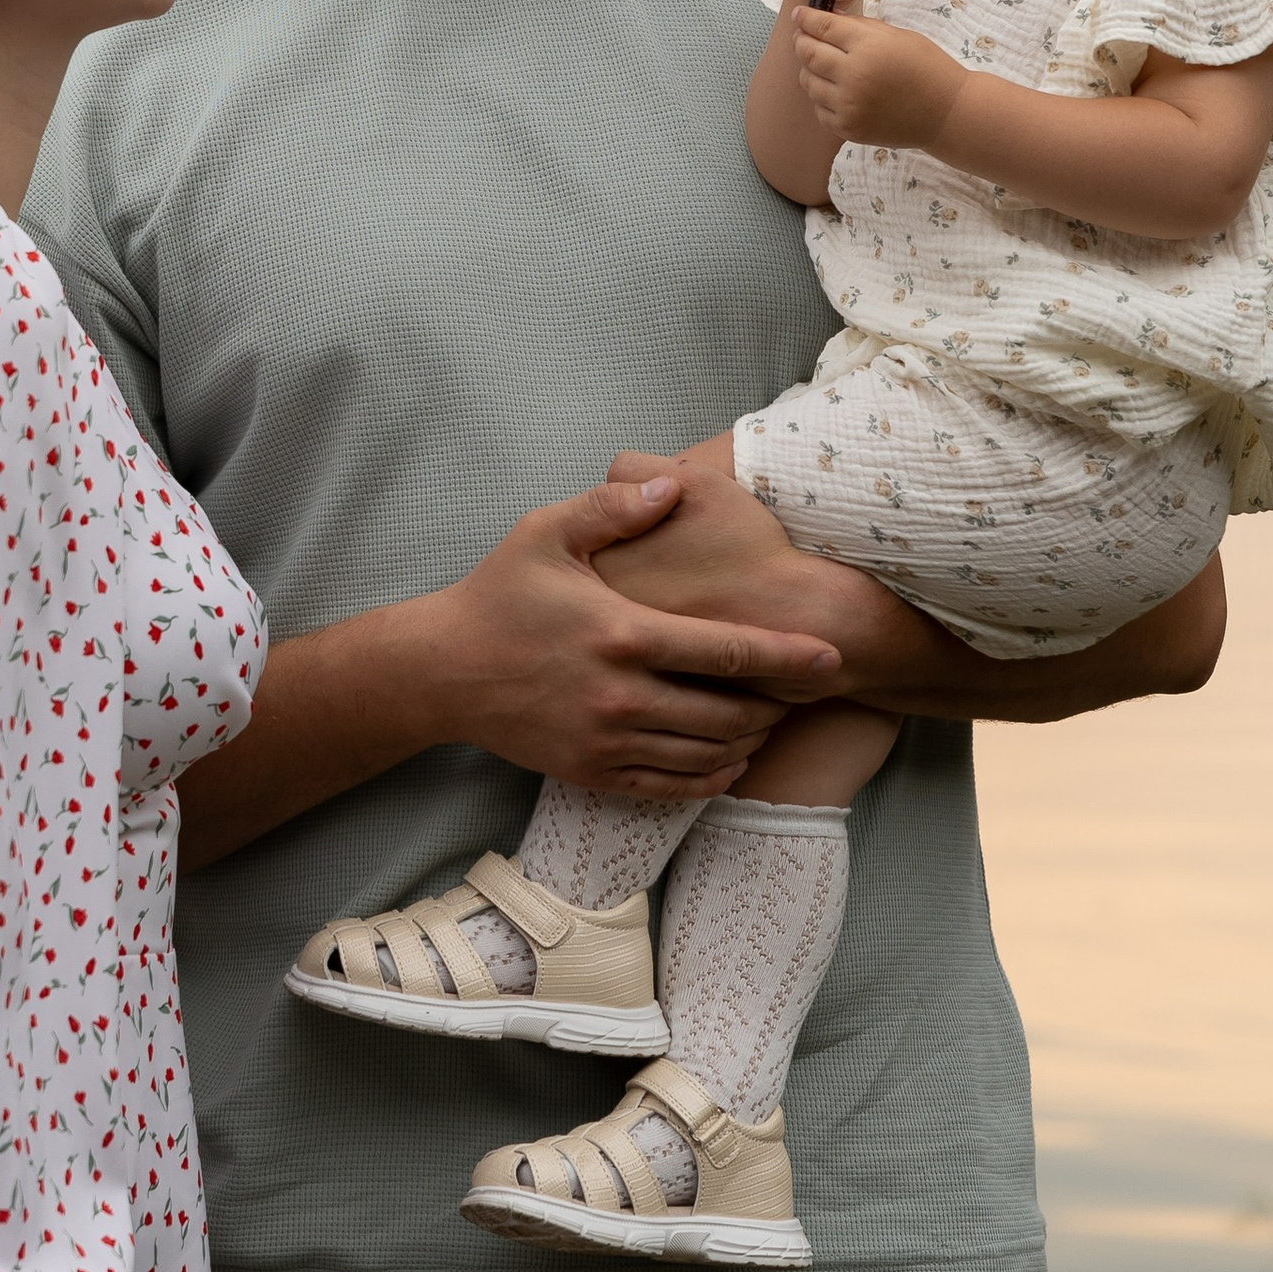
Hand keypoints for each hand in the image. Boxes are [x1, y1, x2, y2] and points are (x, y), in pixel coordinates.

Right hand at [418, 470, 843, 799]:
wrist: (441, 673)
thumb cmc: (499, 595)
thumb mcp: (546, 533)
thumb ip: (613, 508)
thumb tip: (673, 485)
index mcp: (622, 634)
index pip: (726, 650)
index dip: (786, 655)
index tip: (831, 657)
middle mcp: (621, 696)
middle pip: (729, 712)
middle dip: (776, 704)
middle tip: (799, 689)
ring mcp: (607, 741)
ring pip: (707, 754)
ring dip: (749, 740)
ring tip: (769, 719)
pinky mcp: (592, 772)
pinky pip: (672, 786)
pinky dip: (712, 776)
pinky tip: (729, 758)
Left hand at [792, 0, 963, 151]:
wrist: (946, 113)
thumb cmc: (926, 67)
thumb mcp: (897, 36)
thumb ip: (859, 27)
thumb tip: (826, 19)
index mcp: (868, 47)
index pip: (822, 27)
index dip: (805, 18)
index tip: (799, 14)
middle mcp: (854, 76)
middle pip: (809, 54)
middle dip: (801, 41)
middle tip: (802, 37)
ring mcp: (849, 105)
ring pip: (808, 82)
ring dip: (810, 70)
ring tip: (822, 65)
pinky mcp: (848, 128)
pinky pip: (819, 108)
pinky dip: (822, 97)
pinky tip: (835, 90)